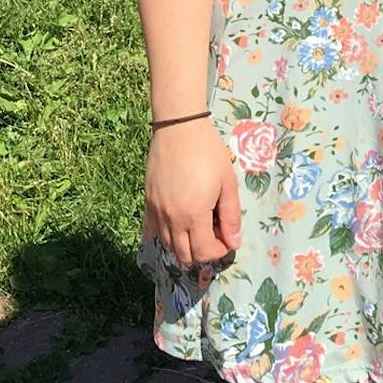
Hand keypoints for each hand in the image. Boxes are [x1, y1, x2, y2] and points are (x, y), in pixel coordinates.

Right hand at [144, 123, 242, 265]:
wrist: (179, 128)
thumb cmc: (208, 152)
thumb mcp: (228, 182)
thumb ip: (231, 216)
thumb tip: (234, 243)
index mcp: (194, 215)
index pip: (204, 252)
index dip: (219, 250)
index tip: (227, 237)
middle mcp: (172, 219)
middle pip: (184, 255)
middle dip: (202, 252)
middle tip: (214, 233)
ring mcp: (157, 211)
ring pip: (168, 246)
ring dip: (184, 245)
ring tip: (198, 226)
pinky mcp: (148, 201)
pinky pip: (152, 230)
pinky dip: (165, 235)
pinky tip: (176, 223)